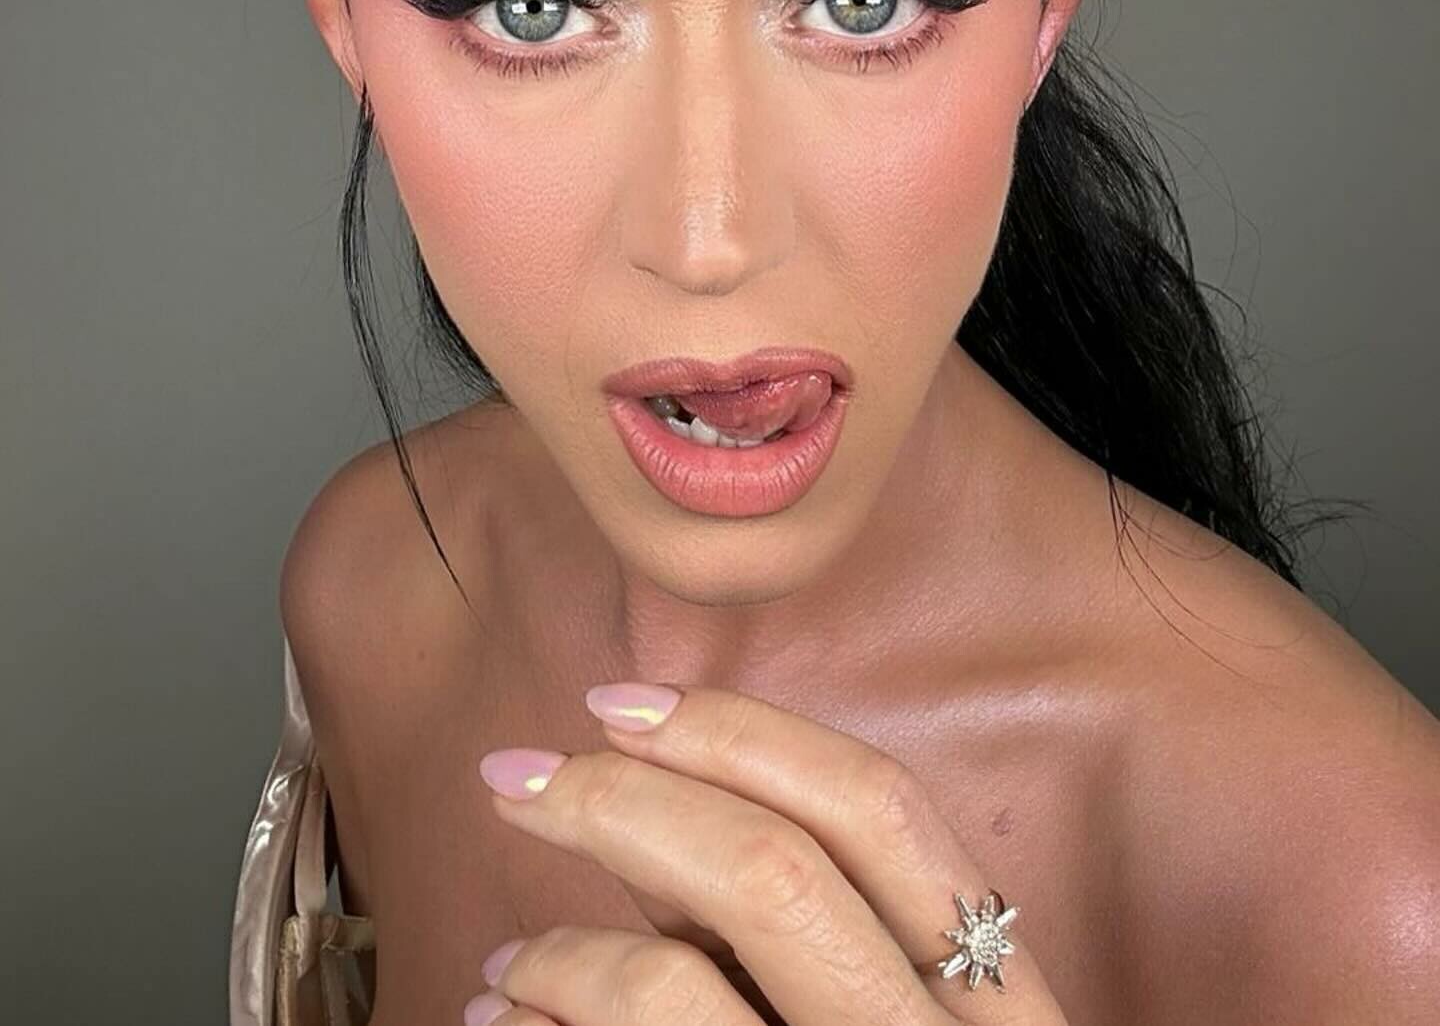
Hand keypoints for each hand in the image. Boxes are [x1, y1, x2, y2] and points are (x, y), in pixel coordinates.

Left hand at [464, 681, 1068, 1024]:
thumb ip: (793, 926)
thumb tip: (646, 812)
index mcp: (996, 1000)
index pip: (881, 808)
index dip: (744, 730)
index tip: (617, 702)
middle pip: (772, 873)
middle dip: (621, 801)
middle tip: (511, 776)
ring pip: (680, 991)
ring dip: (566, 947)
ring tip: (506, 957)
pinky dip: (552, 1021)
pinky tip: (504, 1020)